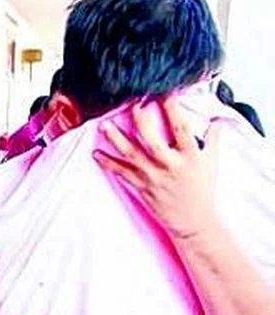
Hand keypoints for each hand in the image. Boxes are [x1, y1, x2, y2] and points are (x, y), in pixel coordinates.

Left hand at [94, 96, 220, 240]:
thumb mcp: (212, 162)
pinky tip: (96, 154)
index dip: (172, 109)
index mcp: (190, 156)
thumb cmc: (202, 190)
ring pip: (131, 154)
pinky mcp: (141, 187)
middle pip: (151, 139)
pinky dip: (108, 163)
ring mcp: (153, 176)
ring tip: (104, 126)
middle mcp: (170, 165)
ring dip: (116, 139)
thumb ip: (214, 139)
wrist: (192, 221)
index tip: (164, 93)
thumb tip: (218, 120)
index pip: (181, 128)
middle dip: (140, 120)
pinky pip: (121, 173)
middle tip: (132, 103)